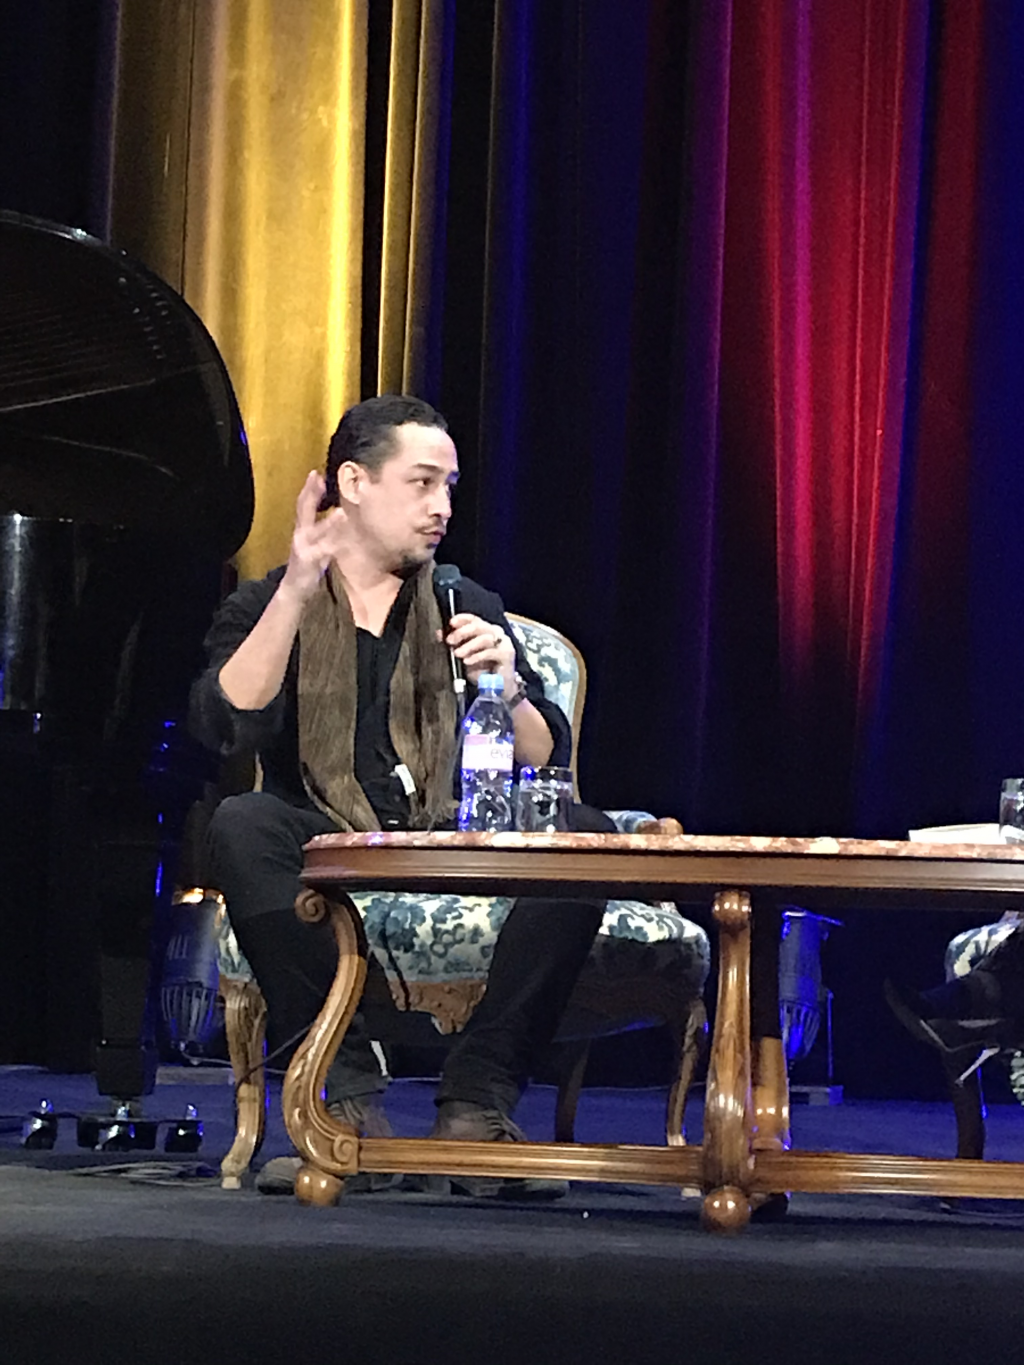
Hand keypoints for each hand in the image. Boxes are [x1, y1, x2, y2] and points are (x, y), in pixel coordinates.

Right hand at [279, 471, 347, 603]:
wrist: (294, 588)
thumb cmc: (308, 563)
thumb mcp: (314, 542)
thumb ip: (323, 528)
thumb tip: (339, 512)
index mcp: (301, 528)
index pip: (303, 504)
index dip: (308, 488)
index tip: (316, 473)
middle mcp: (300, 535)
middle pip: (304, 510)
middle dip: (310, 494)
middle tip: (318, 478)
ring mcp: (303, 548)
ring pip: (317, 532)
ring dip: (329, 523)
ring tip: (341, 513)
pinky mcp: (309, 562)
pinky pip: (323, 552)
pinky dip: (333, 546)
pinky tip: (343, 542)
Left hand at [446, 614, 516, 691]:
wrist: (498, 688)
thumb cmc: (481, 670)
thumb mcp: (464, 656)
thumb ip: (454, 644)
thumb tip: (439, 633)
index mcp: (486, 630)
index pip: (474, 619)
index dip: (462, 619)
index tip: (451, 623)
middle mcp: (496, 633)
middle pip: (479, 626)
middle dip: (462, 632)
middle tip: (450, 641)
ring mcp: (503, 643)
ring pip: (485, 638)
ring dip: (469, 645)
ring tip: (457, 653)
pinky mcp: (507, 655)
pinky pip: (491, 652)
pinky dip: (477, 656)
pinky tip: (467, 661)